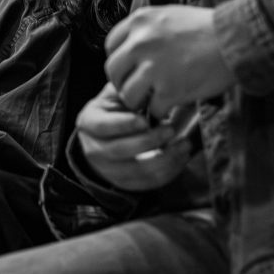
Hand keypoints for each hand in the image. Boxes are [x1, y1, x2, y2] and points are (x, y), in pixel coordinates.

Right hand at [76, 84, 191, 191]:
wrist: (104, 132)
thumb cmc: (114, 108)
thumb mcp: (115, 94)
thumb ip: (128, 91)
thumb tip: (150, 90)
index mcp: (89, 123)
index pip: (104, 126)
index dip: (125, 125)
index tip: (146, 120)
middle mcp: (93, 150)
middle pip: (120, 151)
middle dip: (149, 141)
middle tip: (170, 129)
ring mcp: (108, 170)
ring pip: (138, 171)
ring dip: (165, 159)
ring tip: (183, 144)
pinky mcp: (124, 183)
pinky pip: (148, 183)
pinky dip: (168, 172)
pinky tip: (181, 157)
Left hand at [104, 5, 233, 116]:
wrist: (237, 38)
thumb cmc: (209, 28)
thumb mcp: (170, 15)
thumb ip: (147, 30)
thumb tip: (132, 50)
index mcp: (139, 21)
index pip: (111, 46)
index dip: (121, 61)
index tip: (131, 69)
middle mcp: (140, 42)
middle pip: (113, 71)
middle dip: (123, 83)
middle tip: (139, 90)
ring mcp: (153, 66)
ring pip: (127, 94)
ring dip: (139, 101)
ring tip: (154, 100)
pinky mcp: (168, 89)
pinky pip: (152, 109)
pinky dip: (161, 111)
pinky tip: (171, 106)